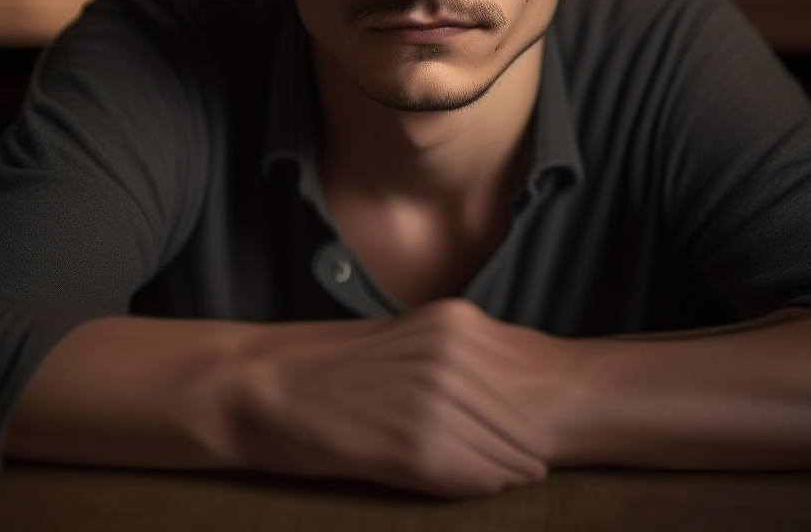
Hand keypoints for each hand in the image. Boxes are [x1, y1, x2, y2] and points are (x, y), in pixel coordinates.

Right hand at [225, 299, 576, 496]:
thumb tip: (505, 392)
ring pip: (503, 451)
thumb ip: (455, 356)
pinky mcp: (415, 445)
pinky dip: (479, 486)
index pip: (520, 379)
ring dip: (506, 468)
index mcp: (451, 324)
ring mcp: (435, 399)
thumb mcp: (406, 341)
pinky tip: (473, 485)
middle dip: (527, 445)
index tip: (541, 435)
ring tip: (510, 478)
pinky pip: (474, 476)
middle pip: (520, 417)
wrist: (269, 384)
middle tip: (537, 465)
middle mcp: (450, 356)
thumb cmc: (333, 368)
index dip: (532, 415)